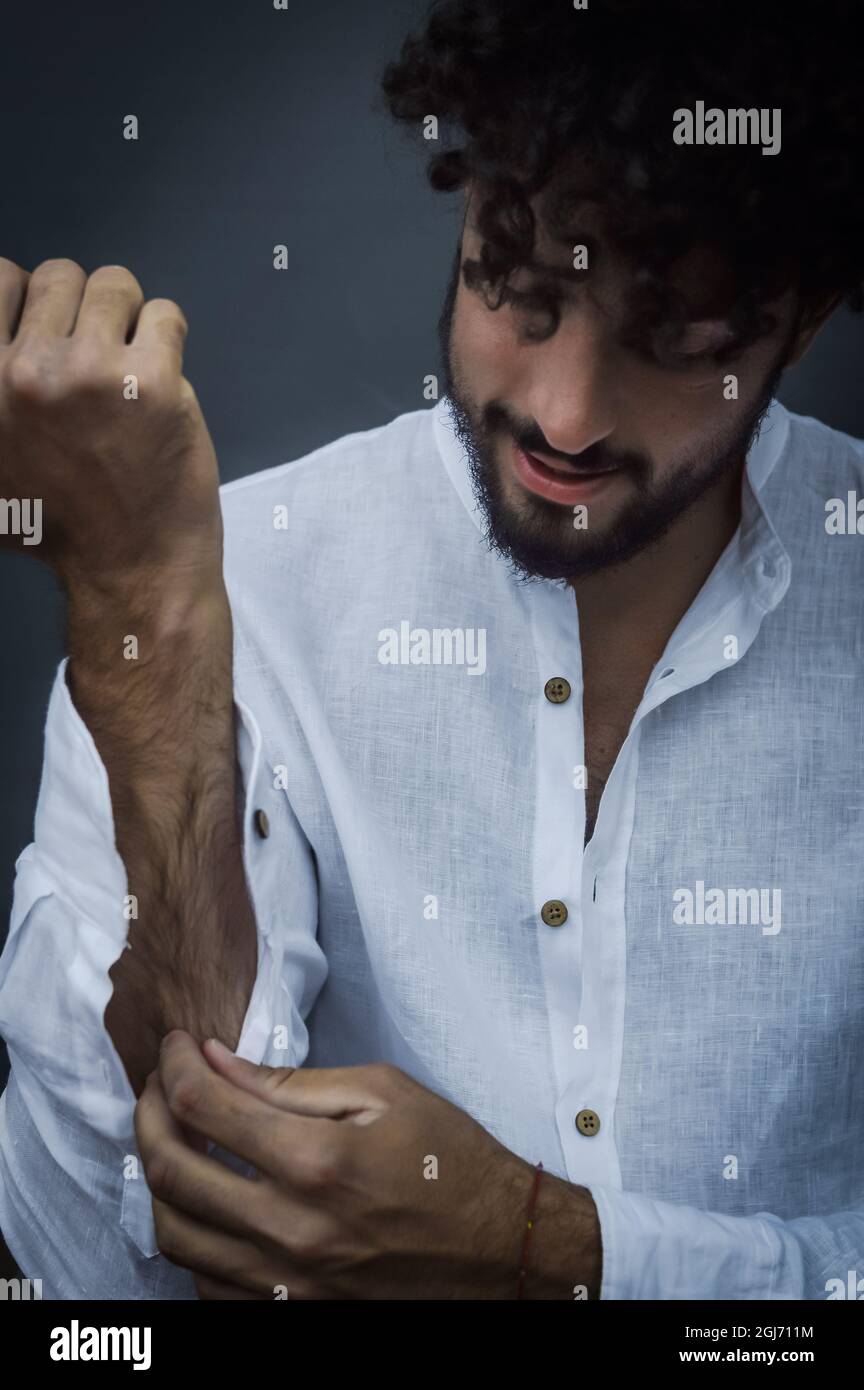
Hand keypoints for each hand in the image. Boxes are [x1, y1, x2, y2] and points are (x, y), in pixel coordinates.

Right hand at [0, 256, 221, 588]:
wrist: (131, 568)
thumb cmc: (60, 525)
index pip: (0, 278)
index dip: (32, 300)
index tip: (53, 332)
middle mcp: (25, 371)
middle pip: (60, 276)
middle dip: (82, 311)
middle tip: (98, 361)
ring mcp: (89, 371)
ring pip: (114, 285)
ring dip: (128, 320)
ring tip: (129, 369)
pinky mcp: (150, 380)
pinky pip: (164, 314)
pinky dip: (167, 339)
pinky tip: (159, 381)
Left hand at [135, 1032, 600, 1299]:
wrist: (503, 1247)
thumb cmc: (451, 1161)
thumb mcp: (385, 1092)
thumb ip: (292, 1083)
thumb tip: (219, 1062)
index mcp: (316, 1161)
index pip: (203, 1105)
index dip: (175, 1065)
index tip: (178, 1046)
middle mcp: (291, 1228)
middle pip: (171, 1172)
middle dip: (148, 1115)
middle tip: (159, 1087)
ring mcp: (288, 1283)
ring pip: (175, 1237)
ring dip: (158, 1180)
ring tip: (172, 1141)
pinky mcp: (293, 1314)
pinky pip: (206, 1285)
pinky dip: (190, 1239)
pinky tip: (207, 1203)